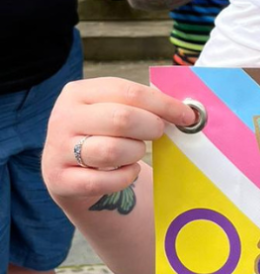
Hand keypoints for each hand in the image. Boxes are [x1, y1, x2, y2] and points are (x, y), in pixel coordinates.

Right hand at [41, 78, 195, 202]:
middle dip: (151, 127)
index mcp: (79, 92)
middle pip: (121, 118)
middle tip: (159, 133)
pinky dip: (124, 177)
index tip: (188, 116)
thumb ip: (145, 106)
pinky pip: (102, 181)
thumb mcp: (115, 111)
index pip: (128, 92)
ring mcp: (57, 150)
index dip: (163, 104)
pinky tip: (128, 170)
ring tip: (136, 151)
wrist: (73, 173)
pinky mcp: (59, 180)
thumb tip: (188, 112)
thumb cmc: (106, 135)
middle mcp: (62, 118)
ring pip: (111, 151)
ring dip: (135, 152)